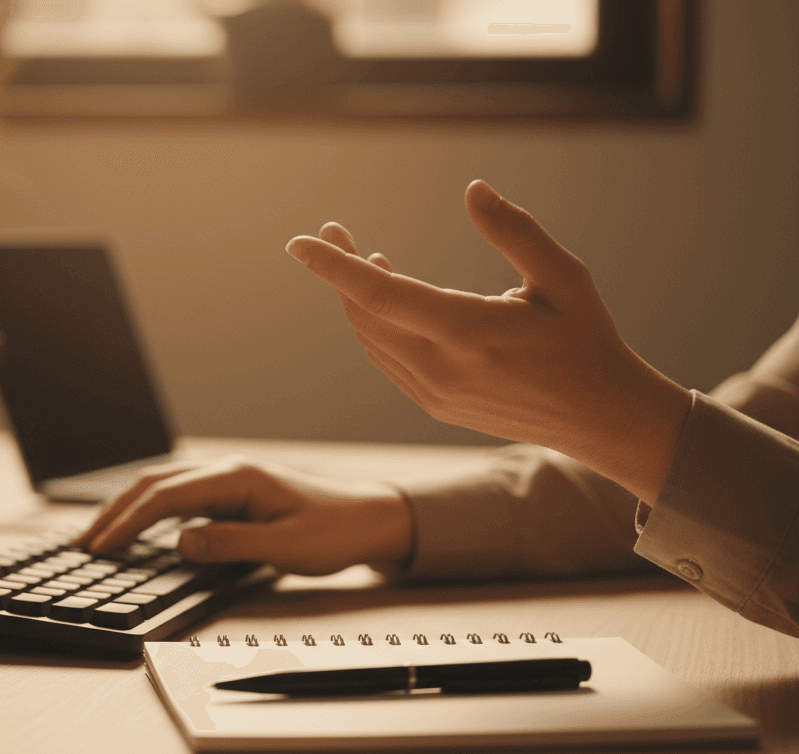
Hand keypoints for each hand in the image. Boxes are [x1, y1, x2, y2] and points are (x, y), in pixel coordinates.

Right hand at [72, 457, 413, 575]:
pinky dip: (147, 510)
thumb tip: (181, 541)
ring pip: (161, 487)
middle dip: (112, 513)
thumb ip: (231, 544)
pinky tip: (136, 527)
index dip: (127, 522)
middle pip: (153, 484)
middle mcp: (226, 472)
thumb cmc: (334, 531)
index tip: (101, 547)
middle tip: (81, 543)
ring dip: (125, 509)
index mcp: (236, 478)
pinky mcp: (230, 493)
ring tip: (97, 536)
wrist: (368, 518)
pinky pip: (177, 497)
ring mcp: (227, 480)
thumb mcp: (285, 548)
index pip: (165, 496)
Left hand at [286, 180, 690, 503]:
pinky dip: (375, 325)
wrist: (600, 418)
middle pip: (364, 314)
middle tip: (335, 231)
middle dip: (340, 271)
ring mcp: (434, 392)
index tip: (300, 241)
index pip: (380, 295)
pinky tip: (386, 300)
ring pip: (371, 338)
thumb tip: (474, 188)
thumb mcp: (564, 278)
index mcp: (469, 332)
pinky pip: (386, 359)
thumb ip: (515, 232)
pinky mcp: (433, 405)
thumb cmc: (586, 340)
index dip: (334, 267)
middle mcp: (442, 368)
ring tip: (369, 259)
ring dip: (358, 298)